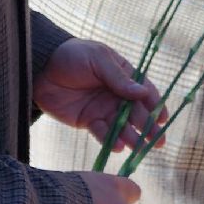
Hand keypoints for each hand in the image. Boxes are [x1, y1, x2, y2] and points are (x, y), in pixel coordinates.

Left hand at [37, 39, 162, 151]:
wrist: (41, 67)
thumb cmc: (73, 55)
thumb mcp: (98, 60)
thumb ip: (119, 78)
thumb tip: (142, 93)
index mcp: (124, 75)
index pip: (145, 91)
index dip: (155, 105)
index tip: (162, 118)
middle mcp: (117, 94)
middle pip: (137, 112)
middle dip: (149, 127)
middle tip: (158, 141)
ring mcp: (103, 109)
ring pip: (122, 126)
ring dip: (132, 137)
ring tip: (140, 148)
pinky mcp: (88, 121)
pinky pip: (102, 132)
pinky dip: (110, 140)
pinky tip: (118, 147)